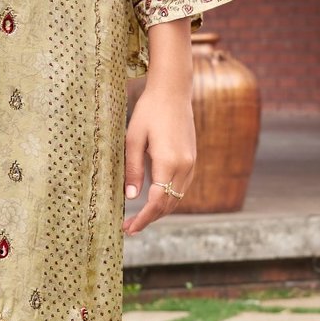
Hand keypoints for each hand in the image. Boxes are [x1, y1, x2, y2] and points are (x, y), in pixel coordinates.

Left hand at [122, 75, 196, 236]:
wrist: (173, 92)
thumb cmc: (149, 111)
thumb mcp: (133, 139)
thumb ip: (133, 169)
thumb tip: (131, 197)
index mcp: (169, 162)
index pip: (156, 202)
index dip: (143, 219)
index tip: (128, 228)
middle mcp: (184, 166)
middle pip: (168, 205)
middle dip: (149, 219)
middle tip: (129, 228)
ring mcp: (191, 163)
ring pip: (177, 198)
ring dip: (159, 211)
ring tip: (139, 219)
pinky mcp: (192, 159)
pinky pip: (181, 188)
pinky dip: (168, 199)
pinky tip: (154, 201)